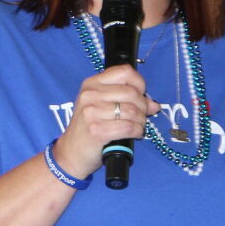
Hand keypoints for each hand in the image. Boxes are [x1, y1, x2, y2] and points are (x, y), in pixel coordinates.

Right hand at [53, 64, 159, 179]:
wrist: (71, 153)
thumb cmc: (89, 128)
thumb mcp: (102, 107)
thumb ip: (126, 100)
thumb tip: (154, 104)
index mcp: (91, 84)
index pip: (124, 72)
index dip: (139, 83)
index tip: (141, 95)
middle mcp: (90, 95)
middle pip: (131, 93)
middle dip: (143, 106)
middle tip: (141, 116)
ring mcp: (91, 112)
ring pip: (132, 111)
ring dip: (141, 121)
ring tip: (137, 126)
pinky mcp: (96, 130)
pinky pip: (129, 127)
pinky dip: (137, 131)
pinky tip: (134, 134)